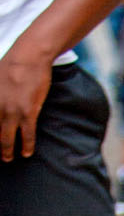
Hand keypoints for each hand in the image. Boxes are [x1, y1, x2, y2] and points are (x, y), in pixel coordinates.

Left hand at [0, 43, 52, 162]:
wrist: (29, 57)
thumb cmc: (11, 64)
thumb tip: (0, 103)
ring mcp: (11, 110)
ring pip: (6, 138)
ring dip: (7, 150)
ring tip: (8, 158)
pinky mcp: (27, 112)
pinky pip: (27, 134)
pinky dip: (26, 145)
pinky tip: (26, 152)